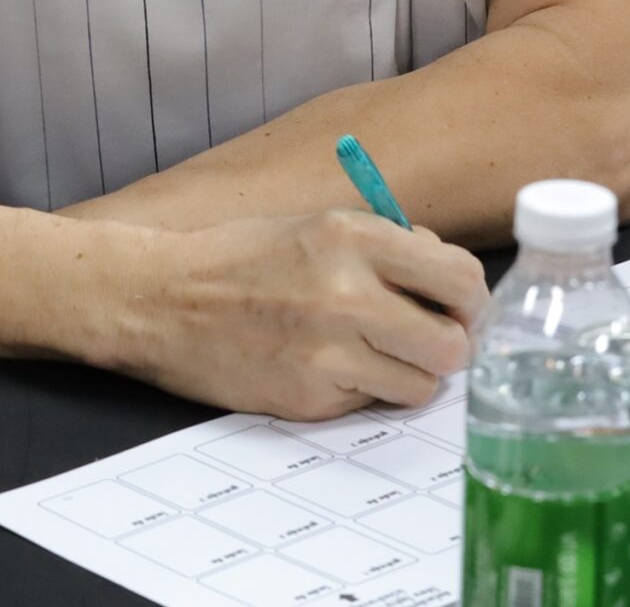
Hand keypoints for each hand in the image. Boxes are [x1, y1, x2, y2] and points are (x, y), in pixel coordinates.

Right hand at [108, 212, 487, 419]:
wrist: (159, 299)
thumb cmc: (237, 259)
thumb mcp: (315, 225)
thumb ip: (385, 246)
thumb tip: (446, 276)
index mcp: (353, 236)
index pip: (461, 278)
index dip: (470, 300)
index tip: (459, 308)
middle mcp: (348, 292)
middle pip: (454, 344)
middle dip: (450, 346)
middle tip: (429, 341)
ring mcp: (328, 351)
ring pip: (422, 385)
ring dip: (408, 374)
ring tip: (374, 355)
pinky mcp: (308, 397)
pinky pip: (370, 404)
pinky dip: (362, 391)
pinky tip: (328, 367)